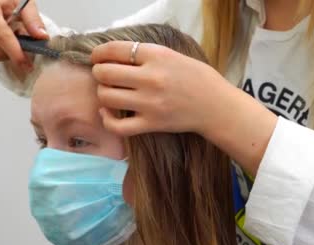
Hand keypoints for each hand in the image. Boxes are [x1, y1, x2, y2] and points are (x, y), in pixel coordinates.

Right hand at [0, 0, 48, 70]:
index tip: (27, 64)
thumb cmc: (5, 2)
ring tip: (5, 43)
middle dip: (11, 54)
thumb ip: (33, 19)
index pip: (2, 36)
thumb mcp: (22, 3)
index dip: (16, 53)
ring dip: (1, 56)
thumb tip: (41, 37)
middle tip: (18, 46)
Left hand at [91, 41, 277, 174]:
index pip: (114, 50)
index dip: (99, 53)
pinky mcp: (151, 124)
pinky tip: (107, 113)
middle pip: (105, 73)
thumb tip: (115, 55)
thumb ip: (146, 54)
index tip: (97, 57)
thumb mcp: (174, 56)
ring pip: (106, 97)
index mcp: (157, 56)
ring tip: (109, 93)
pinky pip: (117, 125)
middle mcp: (151, 78)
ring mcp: (150, 103)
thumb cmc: (197, 79)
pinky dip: (106, 119)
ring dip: (102, 94)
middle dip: (99, 73)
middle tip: (104, 76)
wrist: (216, 106)